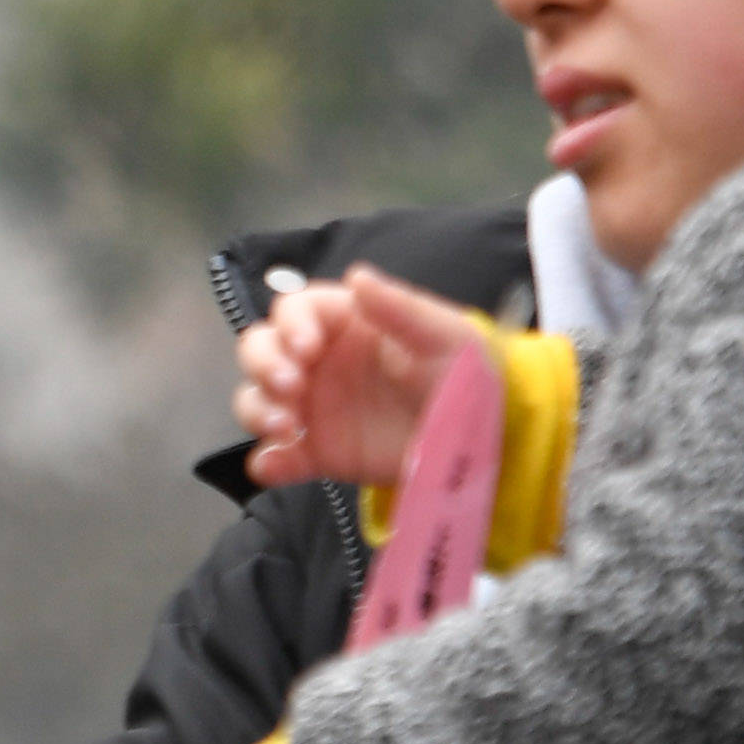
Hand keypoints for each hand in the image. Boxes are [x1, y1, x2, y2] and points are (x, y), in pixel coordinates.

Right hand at [237, 268, 494, 489]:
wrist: (487, 440)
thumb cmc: (467, 373)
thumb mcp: (446, 336)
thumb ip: (401, 307)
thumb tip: (356, 276)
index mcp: (343, 323)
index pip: (294, 311)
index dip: (290, 325)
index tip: (306, 348)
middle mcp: (318, 362)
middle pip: (260, 349)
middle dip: (263, 365)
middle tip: (290, 387)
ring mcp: (314, 409)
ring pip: (257, 399)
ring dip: (258, 410)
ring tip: (286, 429)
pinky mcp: (318, 453)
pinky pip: (276, 456)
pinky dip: (267, 462)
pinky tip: (275, 466)